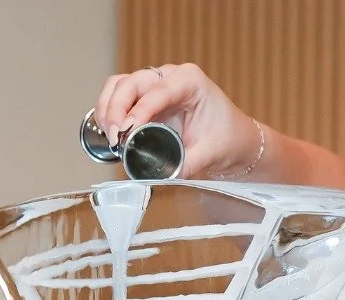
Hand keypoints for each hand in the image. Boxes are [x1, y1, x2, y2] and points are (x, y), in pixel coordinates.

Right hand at [94, 63, 261, 179]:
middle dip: (117, 108)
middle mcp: (169, 77)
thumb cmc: (227, 138)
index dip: (137, 111)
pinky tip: (111, 132)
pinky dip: (110, 111)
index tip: (126, 132)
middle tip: (114, 138)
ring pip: (120, 85)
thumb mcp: (209, 153)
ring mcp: (156, 86)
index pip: (156, 91)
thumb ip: (185, 165)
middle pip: (131, 83)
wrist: (235, 139)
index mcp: (189, 81)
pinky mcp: (146, 100)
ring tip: (110, 136)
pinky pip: (120, 97)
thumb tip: (159, 177)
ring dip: (108, 108)